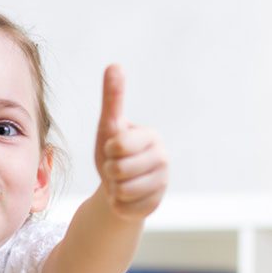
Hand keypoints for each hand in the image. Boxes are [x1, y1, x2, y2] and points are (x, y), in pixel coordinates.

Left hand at [94, 64, 167, 220]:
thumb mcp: (109, 125)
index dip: (109, 150)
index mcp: (152, 136)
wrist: (118, 186)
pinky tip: (125, 197)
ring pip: (122, 190)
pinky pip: (124, 207)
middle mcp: (163, 159)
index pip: (119, 145)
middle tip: (116, 168)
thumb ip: (113, 98)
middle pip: (119, 169)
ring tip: (120, 182)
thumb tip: (114, 65)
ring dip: (113, 188)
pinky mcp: (155, 205)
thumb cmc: (114, 152)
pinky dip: (117, 204)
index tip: (114, 148)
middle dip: (110, 171)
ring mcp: (162, 184)